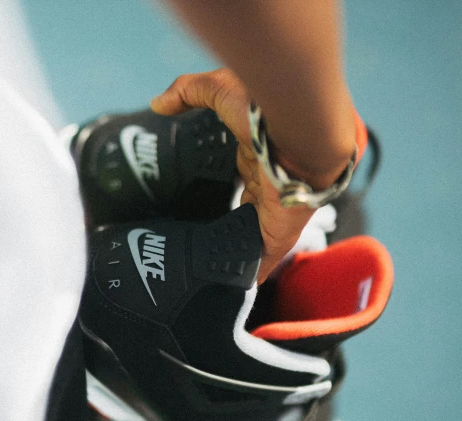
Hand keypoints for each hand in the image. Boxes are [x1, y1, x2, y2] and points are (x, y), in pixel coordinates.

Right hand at [150, 68, 315, 283]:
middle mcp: (267, 186)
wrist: (304, 129)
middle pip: (245, 212)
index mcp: (257, 155)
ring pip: (251, 239)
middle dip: (228, 225)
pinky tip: (232, 289)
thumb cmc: (266, 106)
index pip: (240, 175)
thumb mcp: (219, 89)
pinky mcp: (278, 232)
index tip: (201, 199)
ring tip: (206, 270)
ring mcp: (273, 211)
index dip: (224, 186)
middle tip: (197, 240)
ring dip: (235, 253)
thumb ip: (188, 92)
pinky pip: (262, 260)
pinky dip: (250, 274)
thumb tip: (157, 103)